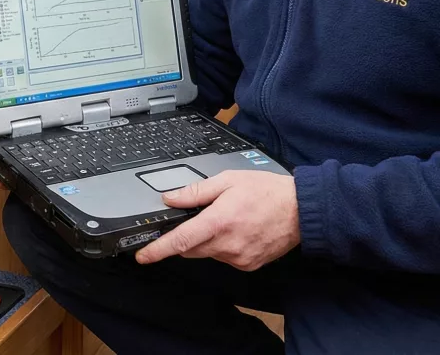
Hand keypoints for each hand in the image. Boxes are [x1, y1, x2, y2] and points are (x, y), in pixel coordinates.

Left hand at [135, 170, 298, 270]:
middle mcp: (227, 244)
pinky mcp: (248, 265)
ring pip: (206, 253)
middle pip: (189, 249)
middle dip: (184, 237)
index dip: (158, 250)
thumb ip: (196, 191)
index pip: (180, 241)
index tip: (143, 256)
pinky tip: (236, 230)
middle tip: (196, 218)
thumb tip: (170, 198)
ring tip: (225, 219)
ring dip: (205, 240)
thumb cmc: (266, 191)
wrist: (301, 210)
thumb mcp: (227, 181)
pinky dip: (221, 246)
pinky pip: (223, 257)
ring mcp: (239, 257)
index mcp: (218, 222)